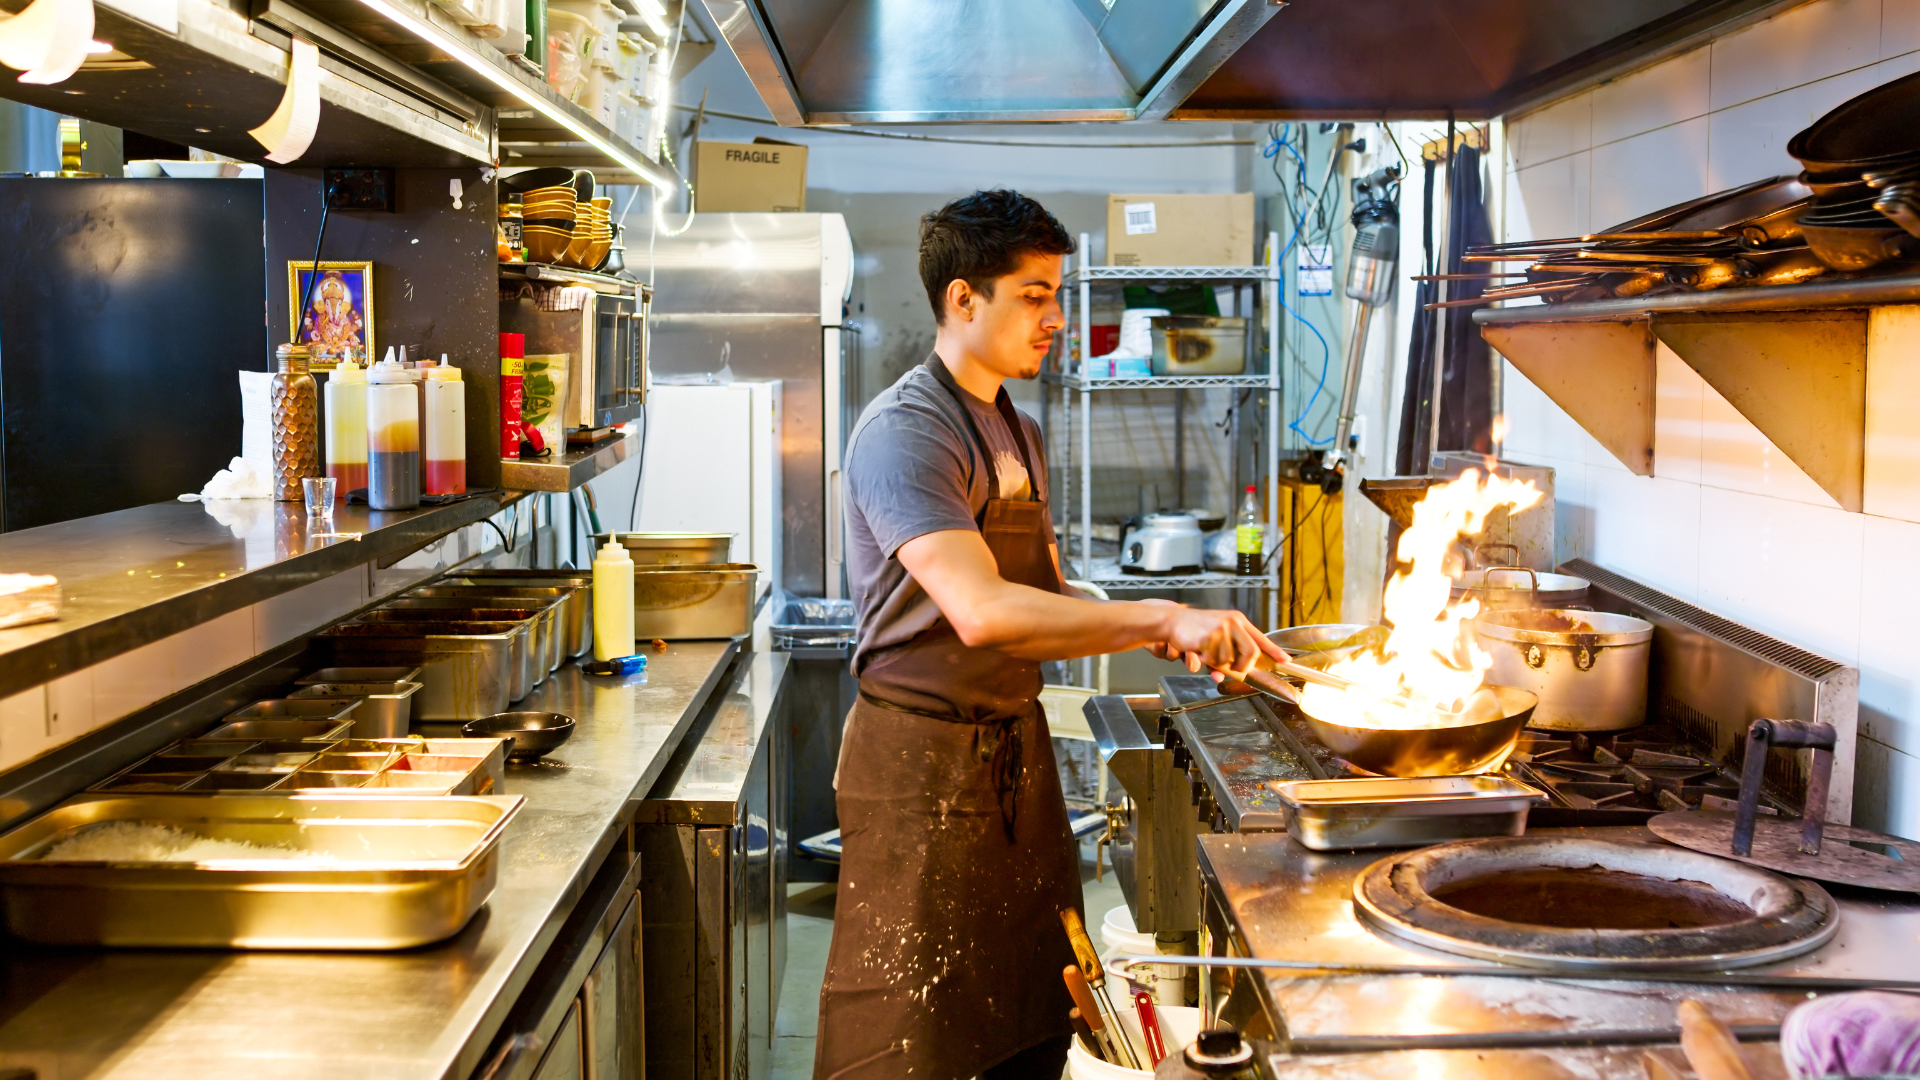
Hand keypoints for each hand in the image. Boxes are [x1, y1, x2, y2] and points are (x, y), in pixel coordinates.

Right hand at [1142, 602, 1288, 680]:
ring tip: (1207, 654)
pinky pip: (1215, 659)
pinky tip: (1200, 650)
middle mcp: (1233, 622)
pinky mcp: (1211, 635)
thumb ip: (1228, 654)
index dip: (1275, 651)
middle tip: (1233, 670)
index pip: (1261, 638)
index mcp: (1238, 621)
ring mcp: (1222, 628)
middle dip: (1243, 667)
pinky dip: (1207, 661)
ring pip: (1230, 659)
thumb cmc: (1195, 630)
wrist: (1173, 621)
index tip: (1286, 661)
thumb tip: (1233, 674)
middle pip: (1251, 652)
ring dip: (1218, 663)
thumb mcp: (1216, 637)